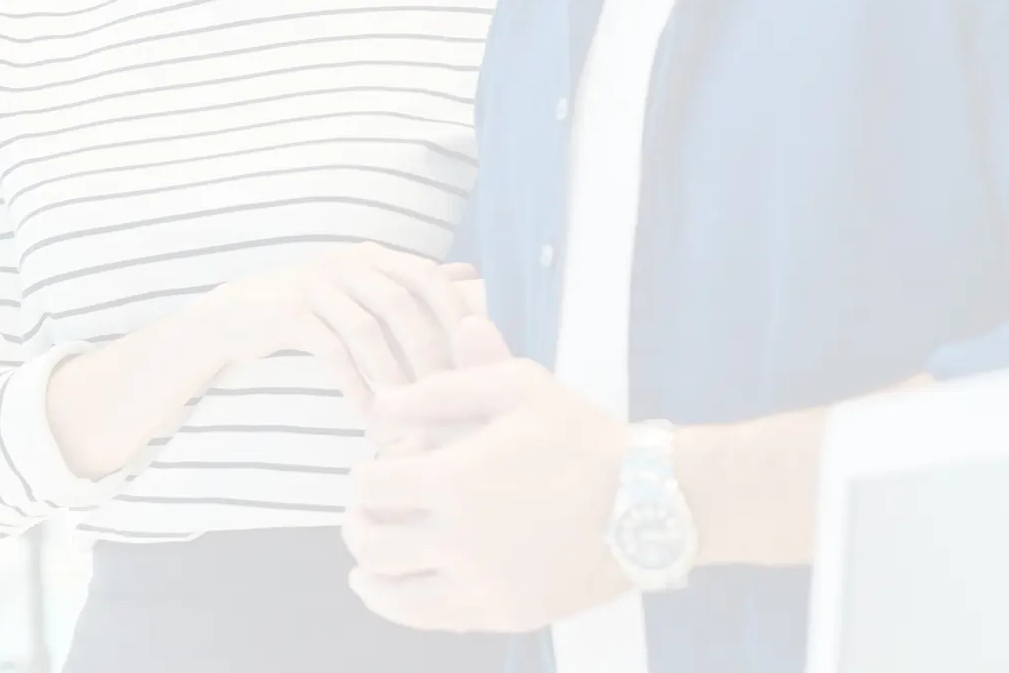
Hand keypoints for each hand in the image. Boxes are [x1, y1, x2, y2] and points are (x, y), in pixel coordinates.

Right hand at [184, 244, 482, 410]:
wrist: (236, 314)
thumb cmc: (311, 307)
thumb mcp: (360, 287)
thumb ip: (409, 283)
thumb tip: (471, 274)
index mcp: (372, 256)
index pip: (427, 275)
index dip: (455, 313)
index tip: (478, 358)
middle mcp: (346, 262)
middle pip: (400, 303)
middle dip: (428, 352)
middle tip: (448, 397)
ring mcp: (315, 284)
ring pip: (367, 329)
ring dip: (392, 374)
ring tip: (410, 413)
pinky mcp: (289, 311)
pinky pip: (331, 350)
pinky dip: (354, 384)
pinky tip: (368, 414)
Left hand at [342, 350, 630, 632]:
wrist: (651, 504)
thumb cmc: (583, 438)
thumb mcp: (516, 388)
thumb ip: (442, 389)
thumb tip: (381, 403)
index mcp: (452, 482)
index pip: (372, 486)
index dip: (366, 475)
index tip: (378, 470)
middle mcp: (460, 542)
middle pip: (372, 544)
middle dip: (357, 526)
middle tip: (362, 516)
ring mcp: (485, 586)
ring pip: (396, 598)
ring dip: (372, 579)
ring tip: (366, 570)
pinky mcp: (510, 614)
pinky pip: (441, 621)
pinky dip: (412, 609)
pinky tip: (407, 594)